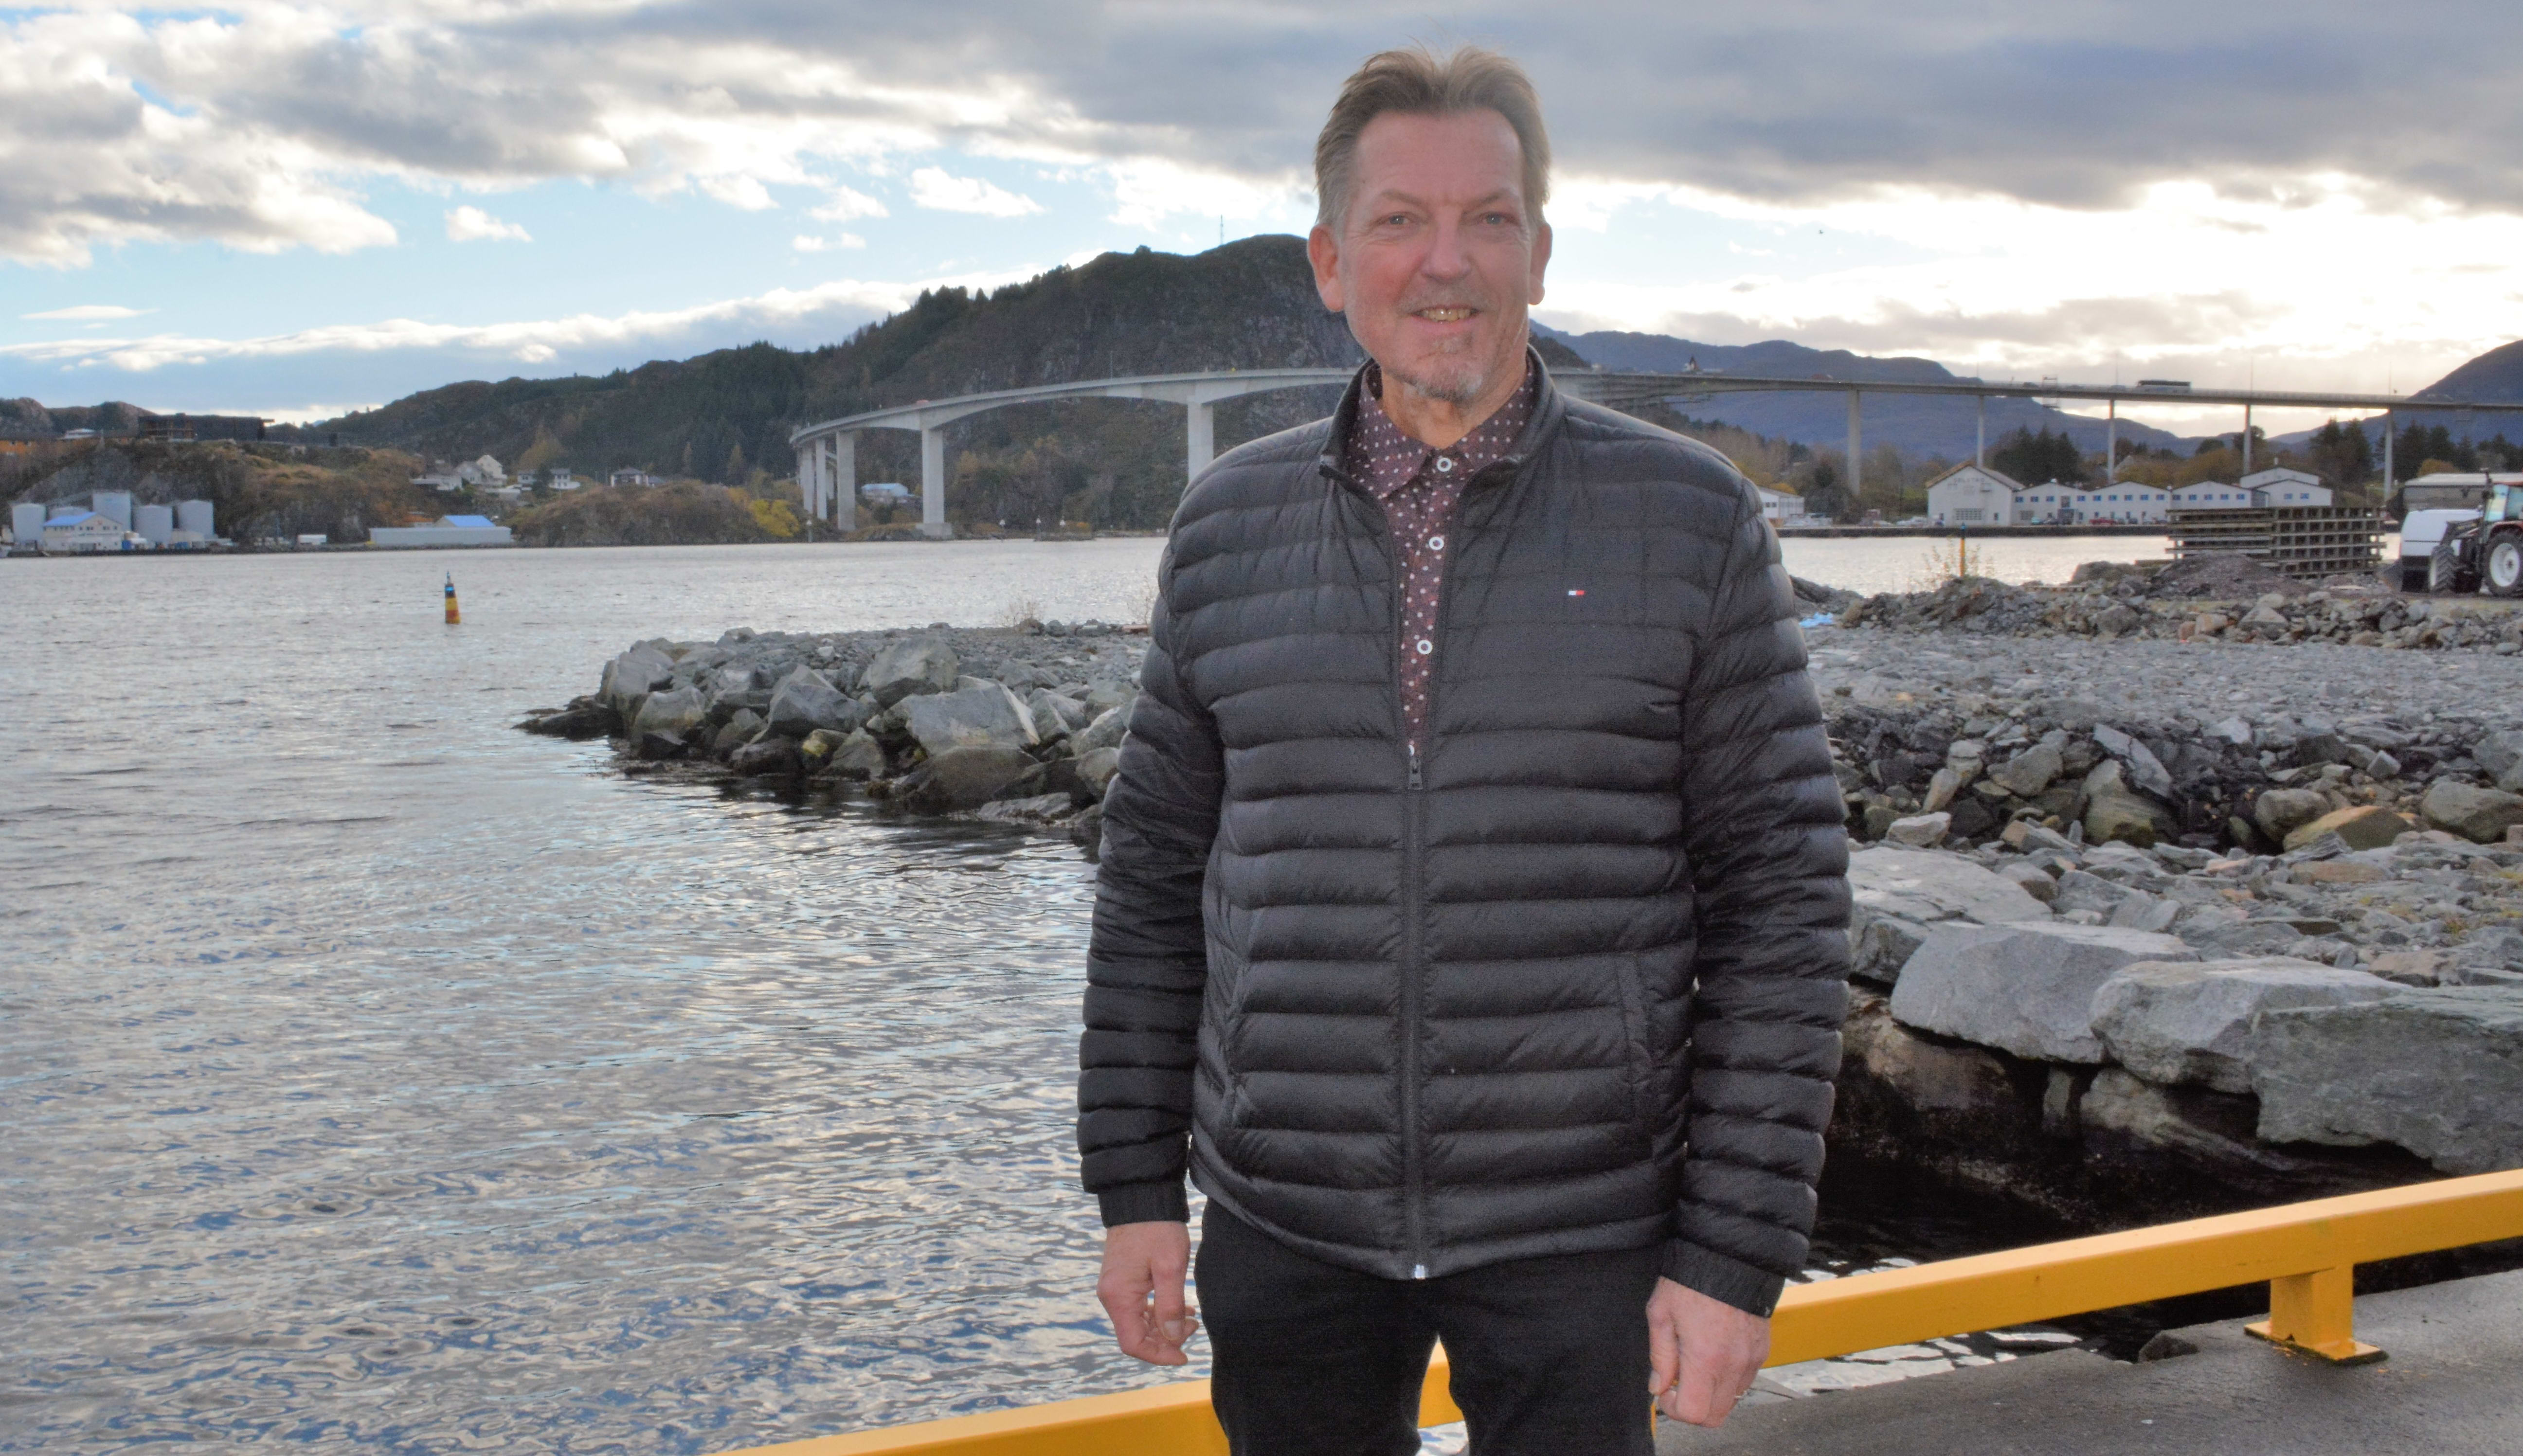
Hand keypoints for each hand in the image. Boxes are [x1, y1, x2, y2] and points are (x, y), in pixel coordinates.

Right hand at [1097, 1221, 1196, 1365]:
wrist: (1141, 1198)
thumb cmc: (1157, 1229)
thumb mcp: (1171, 1268)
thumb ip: (1171, 1307)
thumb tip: (1174, 1339)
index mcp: (1119, 1297)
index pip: (1133, 1343)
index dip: (1159, 1356)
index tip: (1184, 1356)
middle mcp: (1110, 1296)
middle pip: (1135, 1335)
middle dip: (1164, 1340)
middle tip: (1193, 1328)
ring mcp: (1114, 1288)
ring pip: (1137, 1322)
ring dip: (1163, 1326)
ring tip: (1190, 1317)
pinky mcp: (1121, 1280)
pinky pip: (1137, 1308)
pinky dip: (1157, 1313)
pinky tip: (1178, 1306)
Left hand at [1647, 1276, 1769, 1427]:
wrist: (1728, 1254)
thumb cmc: (1692, 1279)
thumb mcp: (1661, 1314)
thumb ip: (1660, 1356)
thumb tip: (1658, 1386)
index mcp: (1705, 1358)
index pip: (1694, 1413)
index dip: (1674, 1409)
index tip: (1665, 1392)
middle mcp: (1733, 1364)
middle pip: (1716, 1416)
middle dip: (1693, 1408)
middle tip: (1679, 1384)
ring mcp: (1751, 1358)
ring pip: (1732, 1400)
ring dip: (1712, 1393)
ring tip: (1696, 1364)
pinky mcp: (1762, 1350)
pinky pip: (1745, 1380)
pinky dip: (1728, 1378)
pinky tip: (1714, 1354)